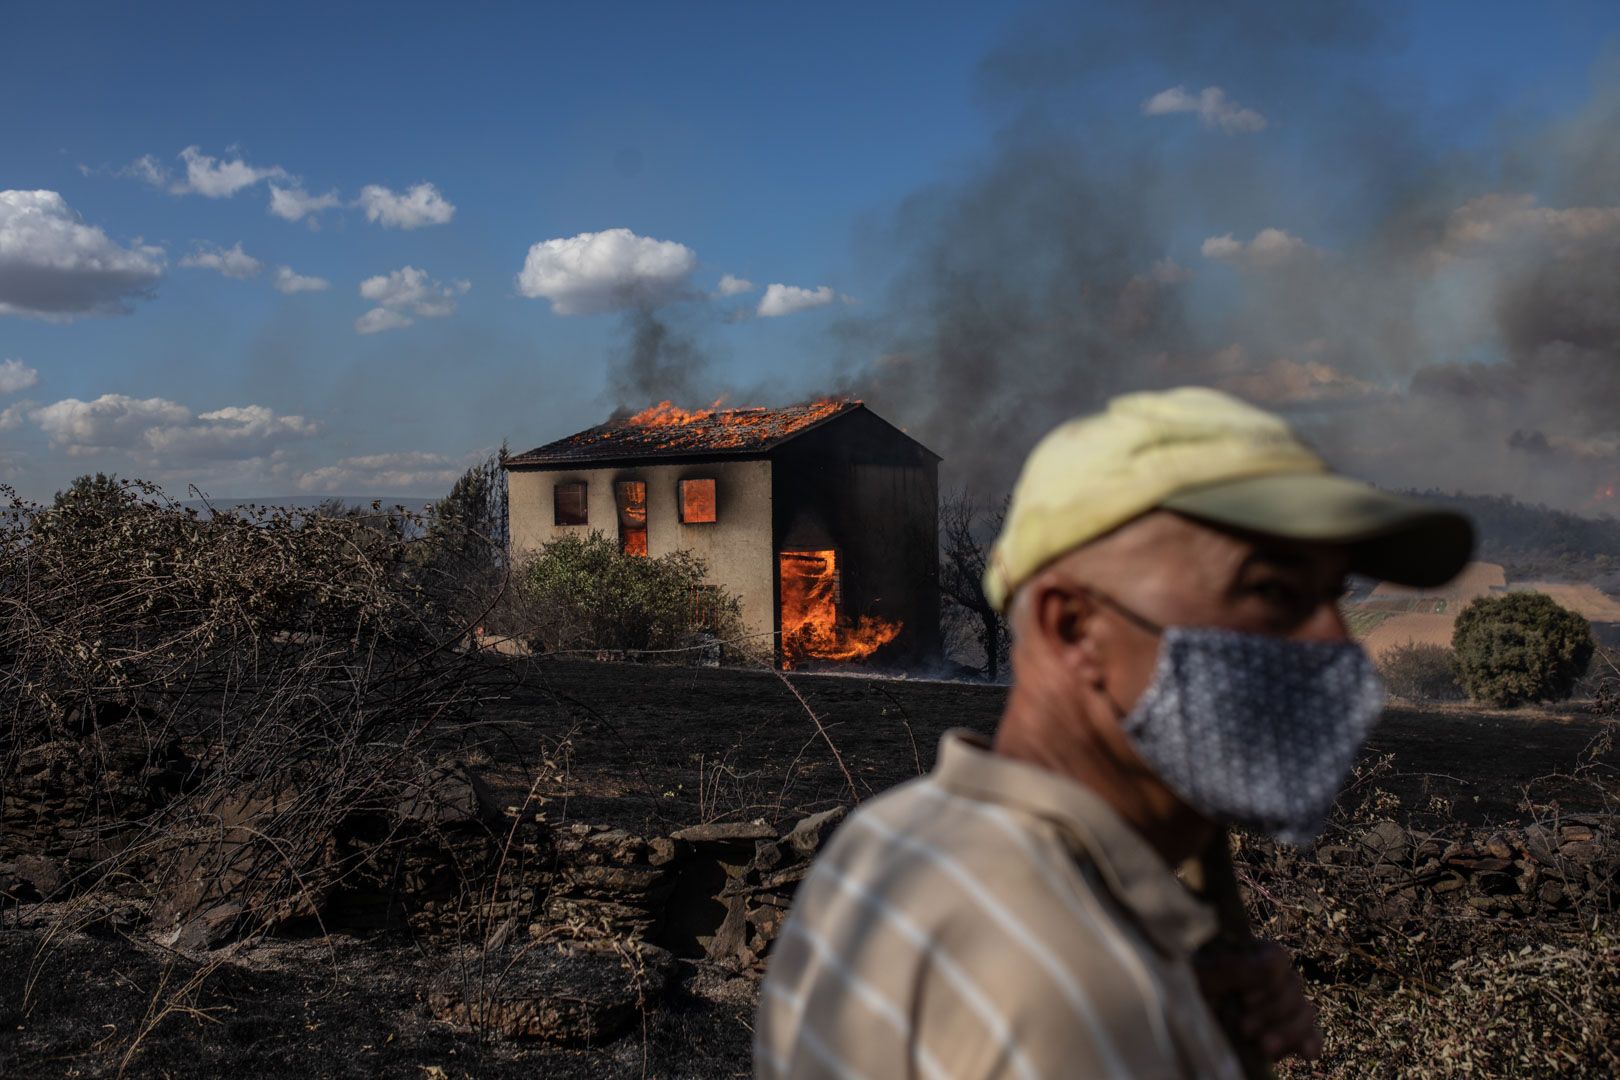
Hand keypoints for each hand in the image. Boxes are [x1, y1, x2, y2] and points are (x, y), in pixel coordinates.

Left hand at [1194, 940, 1322, 1062]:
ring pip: (1305, 1010)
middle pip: (1294, 986)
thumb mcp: (1198, 979)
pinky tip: (1306, 1053)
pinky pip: (1311, 1034)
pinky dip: (1311, 1042)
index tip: (1245, 999)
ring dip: (1289, 1031)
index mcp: (1247, 954)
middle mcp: (1268, 978)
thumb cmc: (1182, 995)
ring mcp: (1280, 1006)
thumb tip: (1272, 963)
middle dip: (1273, 1011)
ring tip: (1264, 1048)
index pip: (1277, 958)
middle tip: (1245, 1029)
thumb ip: (1231, 968)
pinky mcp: (1285, 1033)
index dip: (1268, 980)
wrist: (1182, 1031)